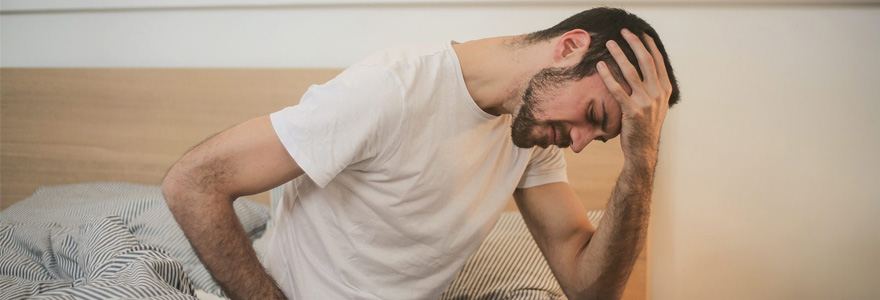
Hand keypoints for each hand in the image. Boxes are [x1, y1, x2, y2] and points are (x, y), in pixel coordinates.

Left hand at [597, 28, 672, 165]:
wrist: (642, 150)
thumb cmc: (645, 126)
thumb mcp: (656, 105)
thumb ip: (653, 87)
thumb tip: (645, 68)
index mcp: (665, 89)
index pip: (657, 61)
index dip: (648, 45)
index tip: (640, 33)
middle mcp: (658, 94)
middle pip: (646, 61)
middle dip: (634, 44)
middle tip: (624, 31)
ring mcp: (646, 103)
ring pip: (631, 72)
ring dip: (619, 55)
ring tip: (609, 44)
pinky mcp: (633, 111)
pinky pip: (617, 90)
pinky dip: (608, 76)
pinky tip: (600, 66)